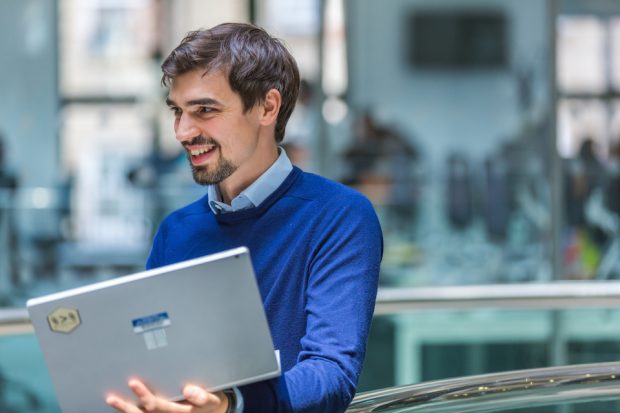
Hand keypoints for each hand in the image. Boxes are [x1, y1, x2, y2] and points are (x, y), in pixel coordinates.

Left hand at [106, 379, 228, 412]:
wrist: (210, 411)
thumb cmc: (208, 403)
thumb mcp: (211, 400)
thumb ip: (202, 396)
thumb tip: (188, 390)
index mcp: (178, 412)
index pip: (157, 405)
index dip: (143, 395)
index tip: (133, 383)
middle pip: (143, 412)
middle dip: (127, 404)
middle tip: (112, 395)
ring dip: (124, 409)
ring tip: (111, 399)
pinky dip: (130, 411)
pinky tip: (119, 404)